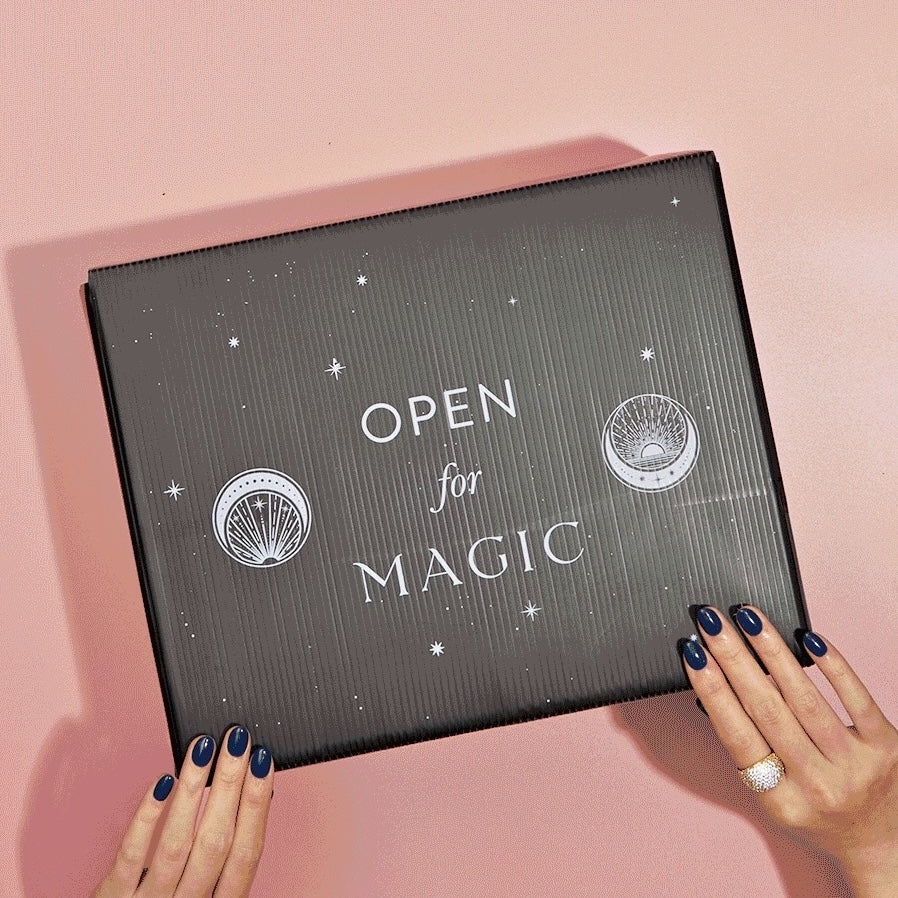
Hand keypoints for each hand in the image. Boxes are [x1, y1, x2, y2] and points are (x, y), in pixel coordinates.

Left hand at [92, 726, 273, 896]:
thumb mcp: (209, 892)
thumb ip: (225, 857)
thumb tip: (248, 798)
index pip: (247, 852)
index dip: (257, 805)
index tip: (262, 762)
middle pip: (217, 842)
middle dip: (229, 784)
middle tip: (236, 741)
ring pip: (177, 842)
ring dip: (193, 789)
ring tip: (201, 748)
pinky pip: (132, 854)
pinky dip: (148, 816)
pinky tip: (162, 782)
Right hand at [681, 605, 897, 897]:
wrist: (881, 845)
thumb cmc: (817, 813)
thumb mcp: (775, 797)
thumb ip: (748, 749)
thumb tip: (716, 686)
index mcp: (780, 800)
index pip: (737, 735)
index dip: (713, 690)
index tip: (694, 653)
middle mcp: (817, 785)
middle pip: (766, 709)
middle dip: (733, 657)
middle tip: (712, 622)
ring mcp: (855, 765)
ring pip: (805, 698)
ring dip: (772, 651)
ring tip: (749, 618)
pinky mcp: (887, 747)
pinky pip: (857, 698)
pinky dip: (832, 666)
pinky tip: (808, 639)